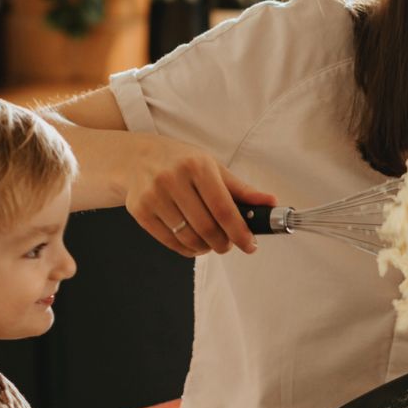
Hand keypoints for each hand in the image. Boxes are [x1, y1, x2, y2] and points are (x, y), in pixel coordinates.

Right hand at [122, 132, 276, 257]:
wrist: (137, 157)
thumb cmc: (181, 162)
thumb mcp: (212, 167)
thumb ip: (241, 189)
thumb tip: (270, 203)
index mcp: (197, 166)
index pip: (223, 208)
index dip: (239, 231)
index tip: (250, 245)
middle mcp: (173, 178)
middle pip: (206, 227)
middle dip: (222, 243)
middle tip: (228, 244)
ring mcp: (153, 195)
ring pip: (187, 237)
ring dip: (205, 248)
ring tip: (210, 243)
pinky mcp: (139, 210)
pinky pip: (169, 241)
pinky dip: (186, 249)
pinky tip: (192, 243)